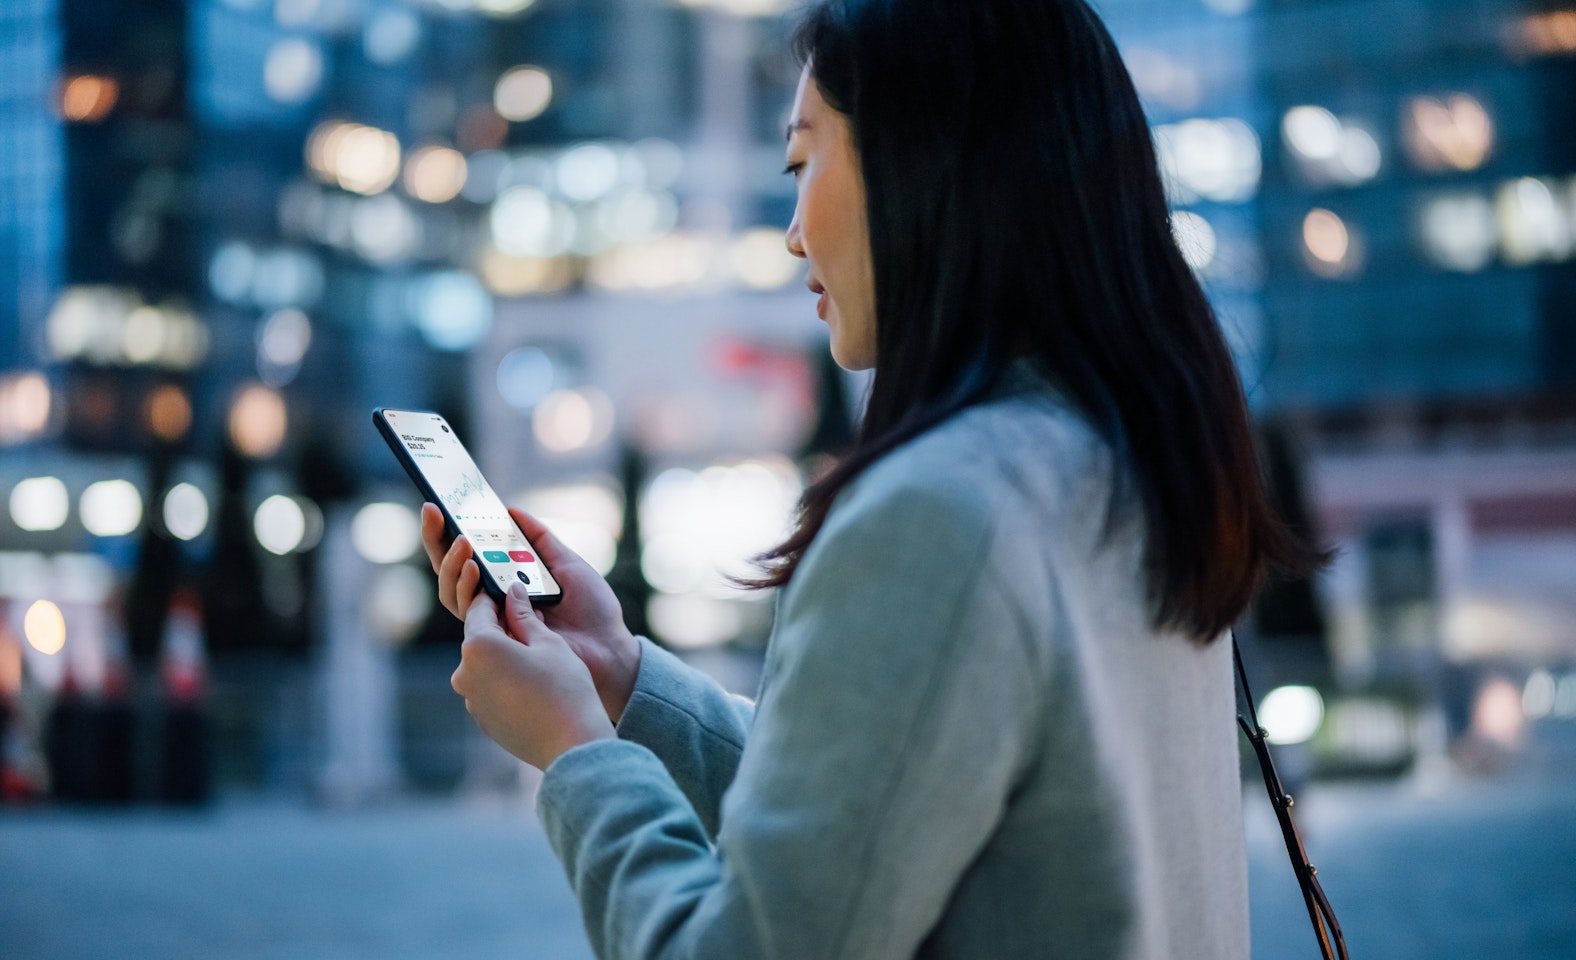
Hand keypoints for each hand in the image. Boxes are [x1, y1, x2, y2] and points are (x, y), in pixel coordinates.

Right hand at [421, 503, 640, 722]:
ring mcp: (493, 621)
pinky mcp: (497, 639)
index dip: (448, 532)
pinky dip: (468, 588)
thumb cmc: (592, 609)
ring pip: (453, 592)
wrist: (609, 645)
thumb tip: (511, 511)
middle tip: (435, 512)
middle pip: (451, 572)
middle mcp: (494, 602)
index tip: (436, 505)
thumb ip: (539, 540)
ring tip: (463, 541)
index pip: (468, 556)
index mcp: (508, 582)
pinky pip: (471, 613)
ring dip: (453, 563)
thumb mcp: (567, 563)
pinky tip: (474, 567)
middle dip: (437, 540)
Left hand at [451, 583, 614, 770]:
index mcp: (478, 647)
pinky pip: (490, 689)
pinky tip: (534, 684)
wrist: (571, 745)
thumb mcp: (548, 643)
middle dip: (502, 628)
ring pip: (485, 665)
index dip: (496, 596)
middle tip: (532, 621)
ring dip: (505, 655)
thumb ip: (524, 615)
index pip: (480, 609)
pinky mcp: (481, 719)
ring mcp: (471, 700)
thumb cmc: (564, 688)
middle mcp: (464, 673)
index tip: (511, 589)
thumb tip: (513, 592)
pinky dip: (506, 680)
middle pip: (480, 638)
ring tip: (538, 655)